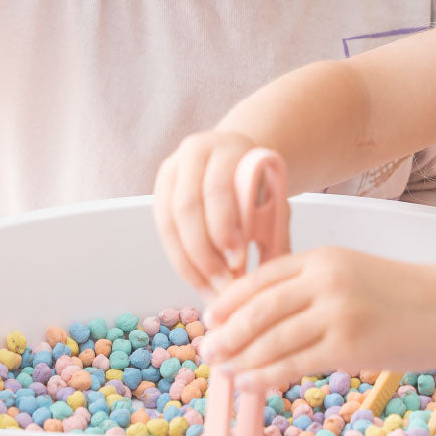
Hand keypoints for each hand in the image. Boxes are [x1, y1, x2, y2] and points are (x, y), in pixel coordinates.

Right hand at [154, 130, 263, 296]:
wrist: (241, 162)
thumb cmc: (261, 184)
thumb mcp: (275, 198)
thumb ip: (273, 228)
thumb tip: (267, 274)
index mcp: (227, 146)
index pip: (217, 188)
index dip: (223, 227)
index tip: (238, 261)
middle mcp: (193, 153)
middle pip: (186, 206)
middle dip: (204, 252)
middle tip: (224, 283)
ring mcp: (172, 170)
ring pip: (169, 222)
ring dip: (189, 263)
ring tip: (211, 289)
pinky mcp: (160, 191)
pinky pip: (164, 231)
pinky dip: (180, 260)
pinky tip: (198, 279)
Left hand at [199, 246, 435, 390]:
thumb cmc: (400, 294)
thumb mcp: (349, 271)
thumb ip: (309, 285)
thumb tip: (262, 314)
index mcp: (321, 257)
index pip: (260, 277)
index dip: (230, 300)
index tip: (212, 318)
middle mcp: (324, 280)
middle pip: (258, 308)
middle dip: (226, 332)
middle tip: (208, 350)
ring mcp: (336, 312)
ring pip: (271, 338)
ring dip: (241, 358)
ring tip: (224, 370)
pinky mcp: (348, 345)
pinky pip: (294, 363)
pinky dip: (265, 375)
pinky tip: (250, 383)